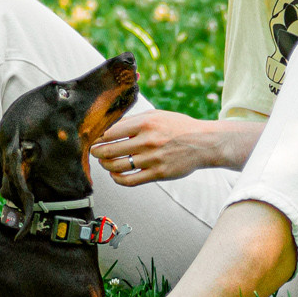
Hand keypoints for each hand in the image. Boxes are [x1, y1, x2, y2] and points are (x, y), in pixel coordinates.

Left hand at [92, 109, 212, 185]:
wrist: (203, 142)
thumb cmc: (179, 127)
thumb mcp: (157, 116)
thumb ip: (134, 120)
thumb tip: (110, 127)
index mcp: (146, 124)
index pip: (110, 132)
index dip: (98, 137)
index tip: (94, 139)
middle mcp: (148, 141)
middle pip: (110, 150)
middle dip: (97, 152)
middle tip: (95, 152)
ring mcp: (153, 159)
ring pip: (117, 166)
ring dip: (106, 166)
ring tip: (105, 163)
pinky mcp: (158, 173)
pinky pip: (130, 180)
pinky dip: (118, 179)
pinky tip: (116, 175)